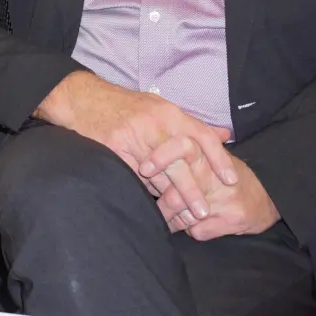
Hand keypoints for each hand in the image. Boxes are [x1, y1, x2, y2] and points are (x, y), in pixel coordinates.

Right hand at [36, 71, 237, 220]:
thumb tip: (225, 135)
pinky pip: (132, 176)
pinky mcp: (113, 150)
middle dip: (193, 189)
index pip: (201, 136)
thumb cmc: (127, 107)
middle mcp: (153, 124)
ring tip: (182, 216)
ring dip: (170, 196)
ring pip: (156, 173)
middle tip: (204, 211)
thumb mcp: (160, 108)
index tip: (231, 179)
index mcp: (168, 112)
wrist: (84, 99)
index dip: (218, 159)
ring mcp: (132, 137)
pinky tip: (151, 204)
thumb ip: (191, 124)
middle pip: (180, 161)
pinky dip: (144, 191)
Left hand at [158, 153, 279, 239]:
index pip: (181, 147)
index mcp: (208, 155)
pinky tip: (191, 225)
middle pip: (175, 193)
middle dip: (159, 204)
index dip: (160, 157)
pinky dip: (188, 230)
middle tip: (152, 206)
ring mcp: (224, 200)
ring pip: (182, 216)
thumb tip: (147, 149)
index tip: (144, 168)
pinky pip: (196, 231)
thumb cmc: (231, 174)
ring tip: (169, 217)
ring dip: (171, 220)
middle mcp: (215, 177)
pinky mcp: (232, 220)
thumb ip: (184, 152)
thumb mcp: (210, 156)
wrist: (270, 196)